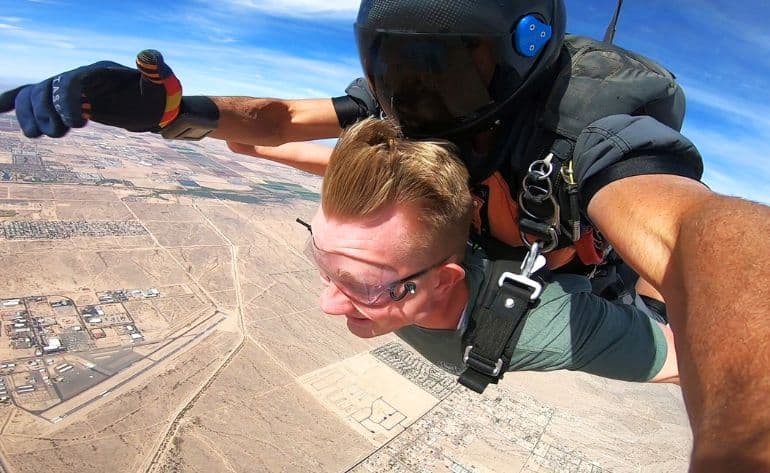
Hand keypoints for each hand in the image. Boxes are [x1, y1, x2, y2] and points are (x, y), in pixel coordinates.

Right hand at [0, 50, 181, 137]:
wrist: (151, 106)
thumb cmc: (157, 97)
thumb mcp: (161, 88)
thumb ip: (157, 72)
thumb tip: (150, 54)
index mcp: (98, 73)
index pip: (71, 81)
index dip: (67, 101)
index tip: (77, 125)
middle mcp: (79, 78)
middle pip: (48, 88)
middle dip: (48, 112)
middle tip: (59, 134)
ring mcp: (69, 88)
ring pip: (35, 95)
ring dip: (32, 115)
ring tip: (42, 135)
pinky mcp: (64, 101)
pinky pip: (32, 96)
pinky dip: (12, 101)